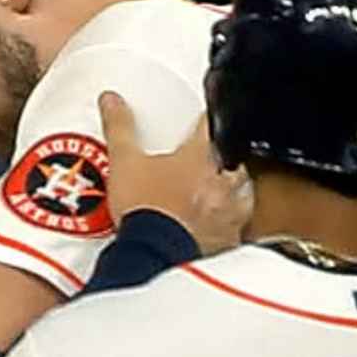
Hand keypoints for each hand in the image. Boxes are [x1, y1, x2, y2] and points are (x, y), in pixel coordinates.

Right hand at [99, 95, 251, 254]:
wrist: (153, 255)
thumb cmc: (144, 211)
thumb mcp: (124, 162)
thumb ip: (120, 127)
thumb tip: (111, 100)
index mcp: (200, 156)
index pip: (213, 124)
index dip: (209, 118)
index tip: (206, 117)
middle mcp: (222, 181)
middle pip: (235, 158)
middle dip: (225, 158)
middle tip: (211, 160)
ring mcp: (230, 211)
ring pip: (244, 192)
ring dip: (234, 190)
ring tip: (219, 193)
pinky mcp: (229, 240)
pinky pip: (238, 228)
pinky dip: (230, 226)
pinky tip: (218, 228)